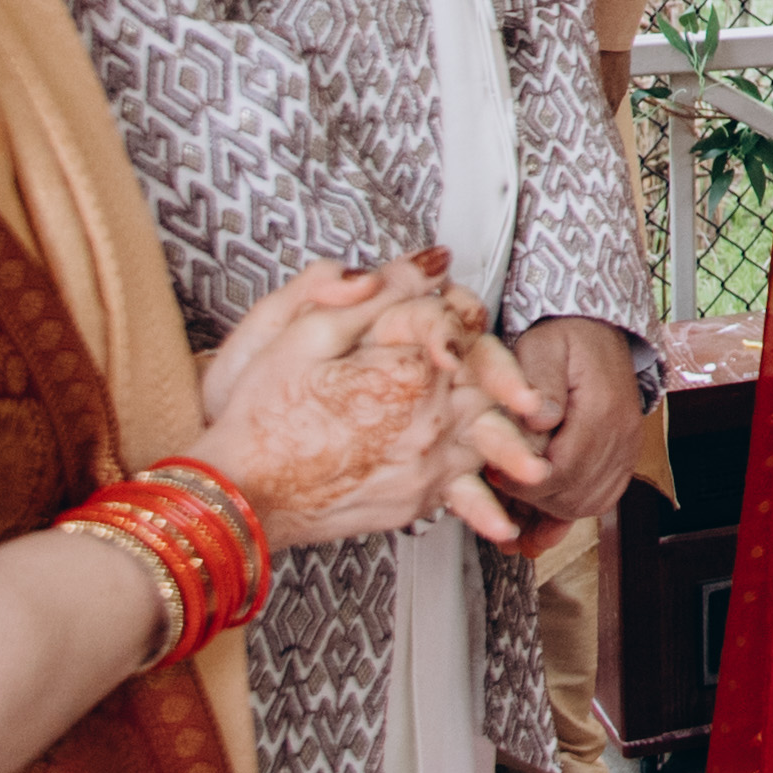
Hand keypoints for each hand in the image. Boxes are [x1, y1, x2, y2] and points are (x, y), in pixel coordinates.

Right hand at [188, 253, 551, 551]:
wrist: (237, 497)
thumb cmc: (262, 417)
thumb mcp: (309, 333)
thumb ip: (381, 294)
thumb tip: (432, 262)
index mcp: (411, 375)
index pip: (469, 337)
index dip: (464, 324)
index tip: (458, 321)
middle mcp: (431, 425)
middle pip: (496, 392)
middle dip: (509, 383)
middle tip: (533, 396)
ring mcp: (426, 470)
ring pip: (492, 443)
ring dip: (509, 437)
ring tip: (535, 447)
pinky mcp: (413, 505)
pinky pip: (467, 493)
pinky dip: (487, 495)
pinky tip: (503, 510)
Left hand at [504, 317, 651, 536]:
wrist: (599, 330)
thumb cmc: (566, 338)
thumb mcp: (542, 346)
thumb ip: (539, 381)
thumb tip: (539, 420)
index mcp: (601, 409)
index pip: (563, 469)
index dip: (524, 483)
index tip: (495, 477)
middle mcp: (621, 434)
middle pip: (576, 495)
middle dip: (533, 502)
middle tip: (499, 491)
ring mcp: (626, 448)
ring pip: (589, 504)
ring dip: (551, 512)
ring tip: (517, 509)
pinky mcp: (623, 456)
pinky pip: (604, 498)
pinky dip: (572, 511)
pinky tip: (545, 516)